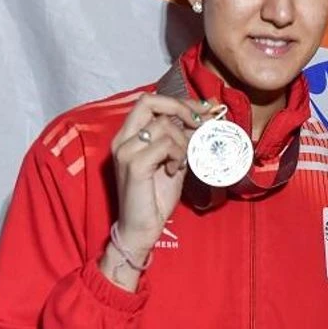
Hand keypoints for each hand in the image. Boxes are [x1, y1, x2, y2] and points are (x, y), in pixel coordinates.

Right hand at [109, 93, 213, 251]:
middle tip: (200, 123)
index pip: (150, 102)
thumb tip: (205, 118)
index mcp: (129, 135)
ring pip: (164, 126)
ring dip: (183, 142)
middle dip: (181, 108)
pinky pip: (164, 145)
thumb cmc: (156, 196)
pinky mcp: (133, 165)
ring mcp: (125, 151)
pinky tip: (174, 169)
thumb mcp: (173, 160)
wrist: (142, 227)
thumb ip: (182, 139)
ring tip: (181, 161)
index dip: (180, 101)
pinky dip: (177, 155)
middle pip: (149, 102)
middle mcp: (122, 139)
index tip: (205, 109)